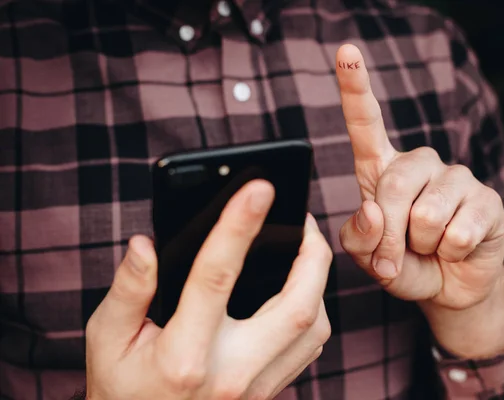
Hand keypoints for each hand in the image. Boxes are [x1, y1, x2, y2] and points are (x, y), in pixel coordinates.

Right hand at [85, 180, 331, 399]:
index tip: (258, 189)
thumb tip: (146, 244)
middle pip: (296, 306)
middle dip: (311, 255)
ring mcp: (256, 387)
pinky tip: (299, 290)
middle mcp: (231, 373)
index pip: (217, 277)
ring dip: (316, 283)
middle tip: (304, 220)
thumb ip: (127, 290)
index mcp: (184, 355)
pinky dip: (313, 311)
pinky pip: (309, 347)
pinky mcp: (268, 391)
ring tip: (303, 250)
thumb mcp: (108, 340)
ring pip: (313, 327)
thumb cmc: (123, 389)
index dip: (238, 227)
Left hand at [336, 45, 503, 357]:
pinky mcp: (487, 199)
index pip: (366, 124)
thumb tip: (373, 212)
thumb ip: (359, 238)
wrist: (447, 286)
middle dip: (388, 236)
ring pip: (425, 215)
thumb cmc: (403, 263)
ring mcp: (456, 177)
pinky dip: (450, 254)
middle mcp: (420, 163)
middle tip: (392, 261)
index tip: (345, 52)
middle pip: (393, 186)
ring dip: (421, 247)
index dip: (355, 87)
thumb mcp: (368, 256)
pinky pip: (458, 232)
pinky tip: (456, 248)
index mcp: (384, 169)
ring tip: (429, 247)